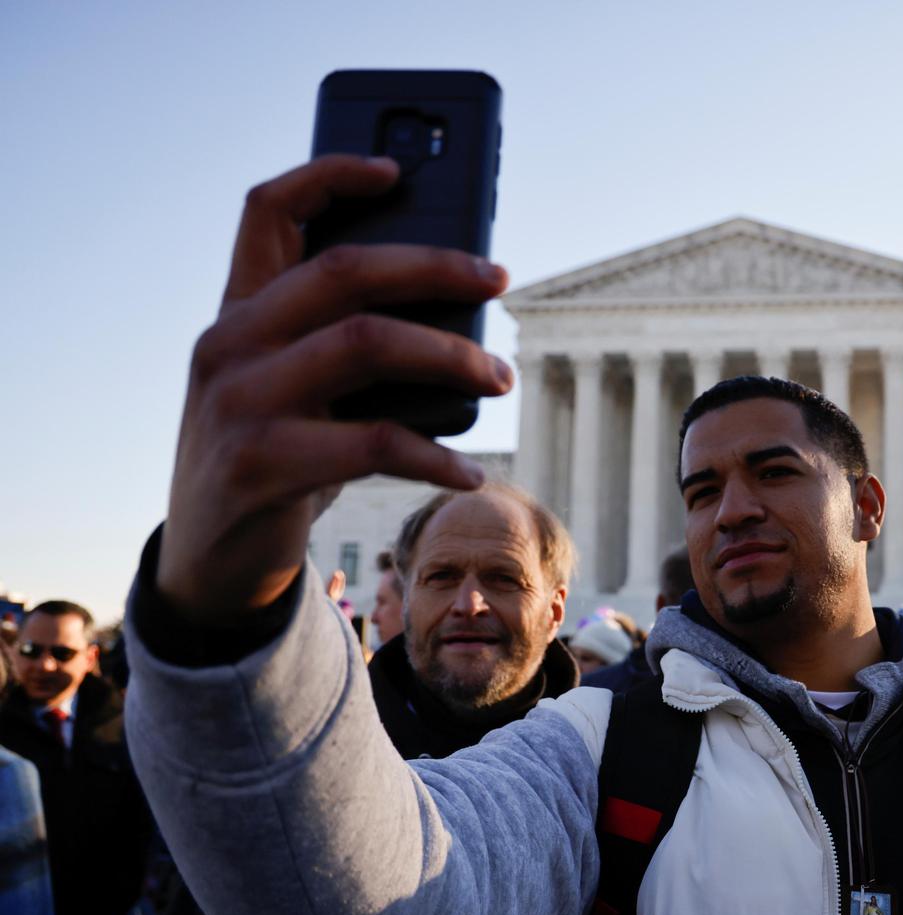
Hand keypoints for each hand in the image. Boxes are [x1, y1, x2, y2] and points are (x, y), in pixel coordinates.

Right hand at [156, 156, 512, 623]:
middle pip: (343, 269)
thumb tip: (458, 317)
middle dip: (434, 266)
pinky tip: (470, 472)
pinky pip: (373, 443)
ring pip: (366, 343)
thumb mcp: (294, 392)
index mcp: (237, 312)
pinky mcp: (260, 465)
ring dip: (451, 354)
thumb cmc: (276, 463)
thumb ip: (342, 347)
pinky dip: (435, 457)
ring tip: (501, 376)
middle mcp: (229, 343)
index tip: (398, 171)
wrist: (209, 563)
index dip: (330, 174)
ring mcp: (239, 401)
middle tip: (499, 280)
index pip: (268, 210)